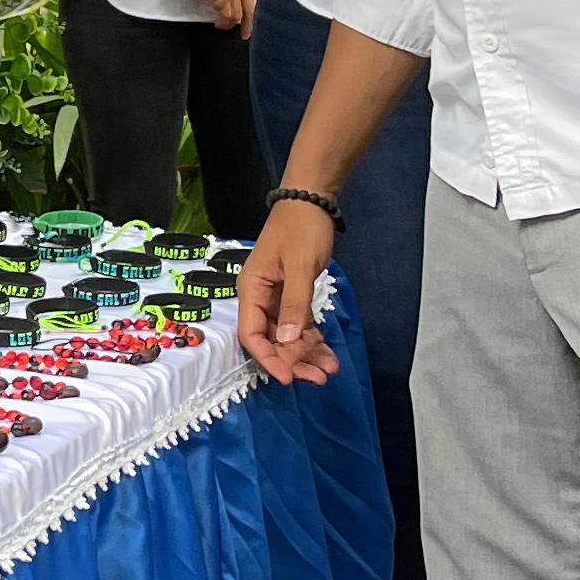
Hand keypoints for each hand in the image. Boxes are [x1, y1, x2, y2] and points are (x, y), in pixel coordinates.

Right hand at [238, 202, 340, 385]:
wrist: (310, 201)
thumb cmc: (300, 228)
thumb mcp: (298, 265)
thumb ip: (294, 304)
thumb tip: (285, 340)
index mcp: (251, 290)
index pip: (251, 334)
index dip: (268, 358)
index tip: (288, 377)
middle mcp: (259, 298)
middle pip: (271, 340)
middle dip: (293, 361)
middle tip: (318, 378)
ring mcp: (276, 298)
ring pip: (287, 336)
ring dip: (306, 354)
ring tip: (328, 371)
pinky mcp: (292, 295)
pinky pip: (299, 325)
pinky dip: (312, 339)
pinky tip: (328, 354)